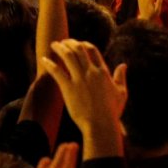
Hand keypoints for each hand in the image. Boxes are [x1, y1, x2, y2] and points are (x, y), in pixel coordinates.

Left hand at [40, 40, 126, 157]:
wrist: (101, 125)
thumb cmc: (112, 112)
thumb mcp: (121, 93)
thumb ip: (121, 77)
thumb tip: (123, 65)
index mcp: (103, 72)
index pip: (92, 50)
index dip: (84, 44)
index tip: (77, 43)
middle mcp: (91, 72)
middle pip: (79, 49)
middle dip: (70, 42)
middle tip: (63, 42)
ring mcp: (80, 80)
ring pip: (68, 56)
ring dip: (60, 48)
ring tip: (54, 45)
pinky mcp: (69, 88)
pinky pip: (57, 71)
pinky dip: (50, 63)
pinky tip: (44, 59)